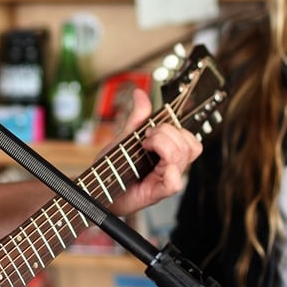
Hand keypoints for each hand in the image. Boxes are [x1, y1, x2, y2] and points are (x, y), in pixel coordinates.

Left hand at [108, 89, 202, 216]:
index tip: (150, 129)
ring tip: (145, 148)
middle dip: (165, 134)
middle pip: (188, 146)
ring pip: (181, 158)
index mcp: (167, 153)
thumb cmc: (114, 166)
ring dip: (163, 146)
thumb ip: (137, 118)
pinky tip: (158, 167)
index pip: (189, 139)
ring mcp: (165, 179)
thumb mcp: (125, 137)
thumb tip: (140, 94)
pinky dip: (169, 173)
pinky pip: (174, 184)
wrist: (98, 186)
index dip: (174, 129)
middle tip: (145, 139)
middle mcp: (171, 166)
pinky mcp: (157, 193)